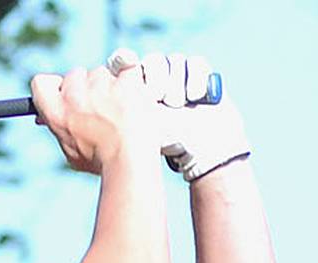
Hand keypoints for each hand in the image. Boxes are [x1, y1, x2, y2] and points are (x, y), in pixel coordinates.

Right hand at [30, 64, 161, 176]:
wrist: (131, 161)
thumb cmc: (102, 162)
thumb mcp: (73, 152)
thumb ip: (62, 129)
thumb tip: (47, 118)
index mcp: (57, 113)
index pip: (41, 84)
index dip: (53, 87)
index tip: (62, 94)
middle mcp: (75, 94)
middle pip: (75, 75)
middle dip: (86, 89)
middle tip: (99, 111)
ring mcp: (100, 83)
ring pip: (101, 73)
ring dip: (109, 87)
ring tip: (120, 114)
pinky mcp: (124, 78)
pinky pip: (127, 67)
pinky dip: (131, 78)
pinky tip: (133, 96)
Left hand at [106, 49, 249, 181]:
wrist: (205, 146)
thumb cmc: (170, 140)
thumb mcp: (144, 124)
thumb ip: (129, 104)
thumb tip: (112, 89)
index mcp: (140, 87)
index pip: (132, 63)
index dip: (130, 64)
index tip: (130, 69)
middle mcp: (159, 76)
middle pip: (154, 61)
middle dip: (158, 79)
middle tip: (160, 98)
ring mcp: (180, 73)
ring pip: (175, 61)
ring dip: (177, 83)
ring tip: (179, 104)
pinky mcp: (201, 72)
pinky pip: (196, 64)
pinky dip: (195, 80)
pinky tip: (195, 98)